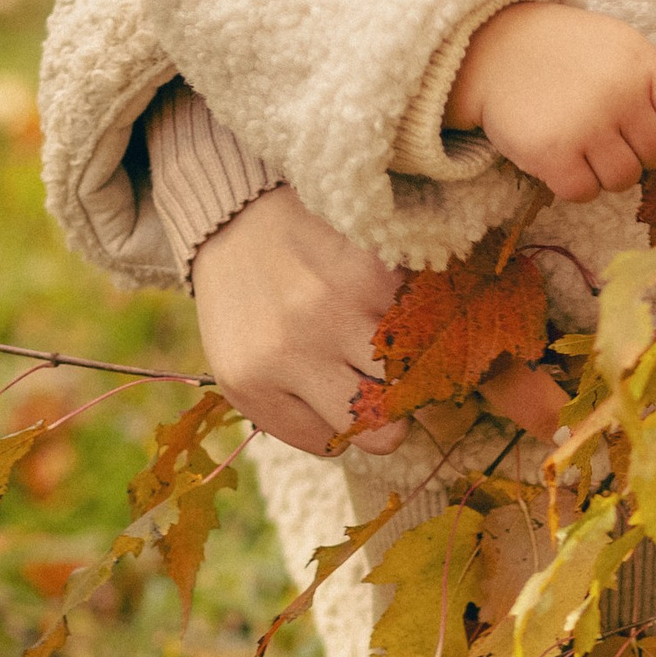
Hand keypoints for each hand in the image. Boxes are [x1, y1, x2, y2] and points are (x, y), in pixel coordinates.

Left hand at [191, 186, 406, 457]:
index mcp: (254, 385)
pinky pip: (418, 319)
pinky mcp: (371, 269)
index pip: (336, 443)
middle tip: (388, 385)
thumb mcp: (243, 365)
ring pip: (410, 378)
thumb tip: (359, 439)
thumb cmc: (244, 299)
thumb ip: (291, 407)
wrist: (237, 213)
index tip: (348, 394)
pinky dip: (411, 311)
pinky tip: (384, 296)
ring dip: (409, 363)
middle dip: (393, 413)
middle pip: (383, 429)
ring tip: (392, 341)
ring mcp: (335, 310)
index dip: (348, 422)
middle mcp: (294, 353)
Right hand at [449, 2, 655, 202]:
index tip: (653, 124)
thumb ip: (652, 81)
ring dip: (606, 172)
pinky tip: (561, 157)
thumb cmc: (565, 51)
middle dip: (636, 151)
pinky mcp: (552, 154)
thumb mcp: (619, 45)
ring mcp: (587, 125)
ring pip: (624, 179)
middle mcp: (619, 94)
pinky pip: (585, 193)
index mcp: (641, 62)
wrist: (493, 49)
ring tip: (583, 145)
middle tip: (607, 134)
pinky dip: (574, 183)